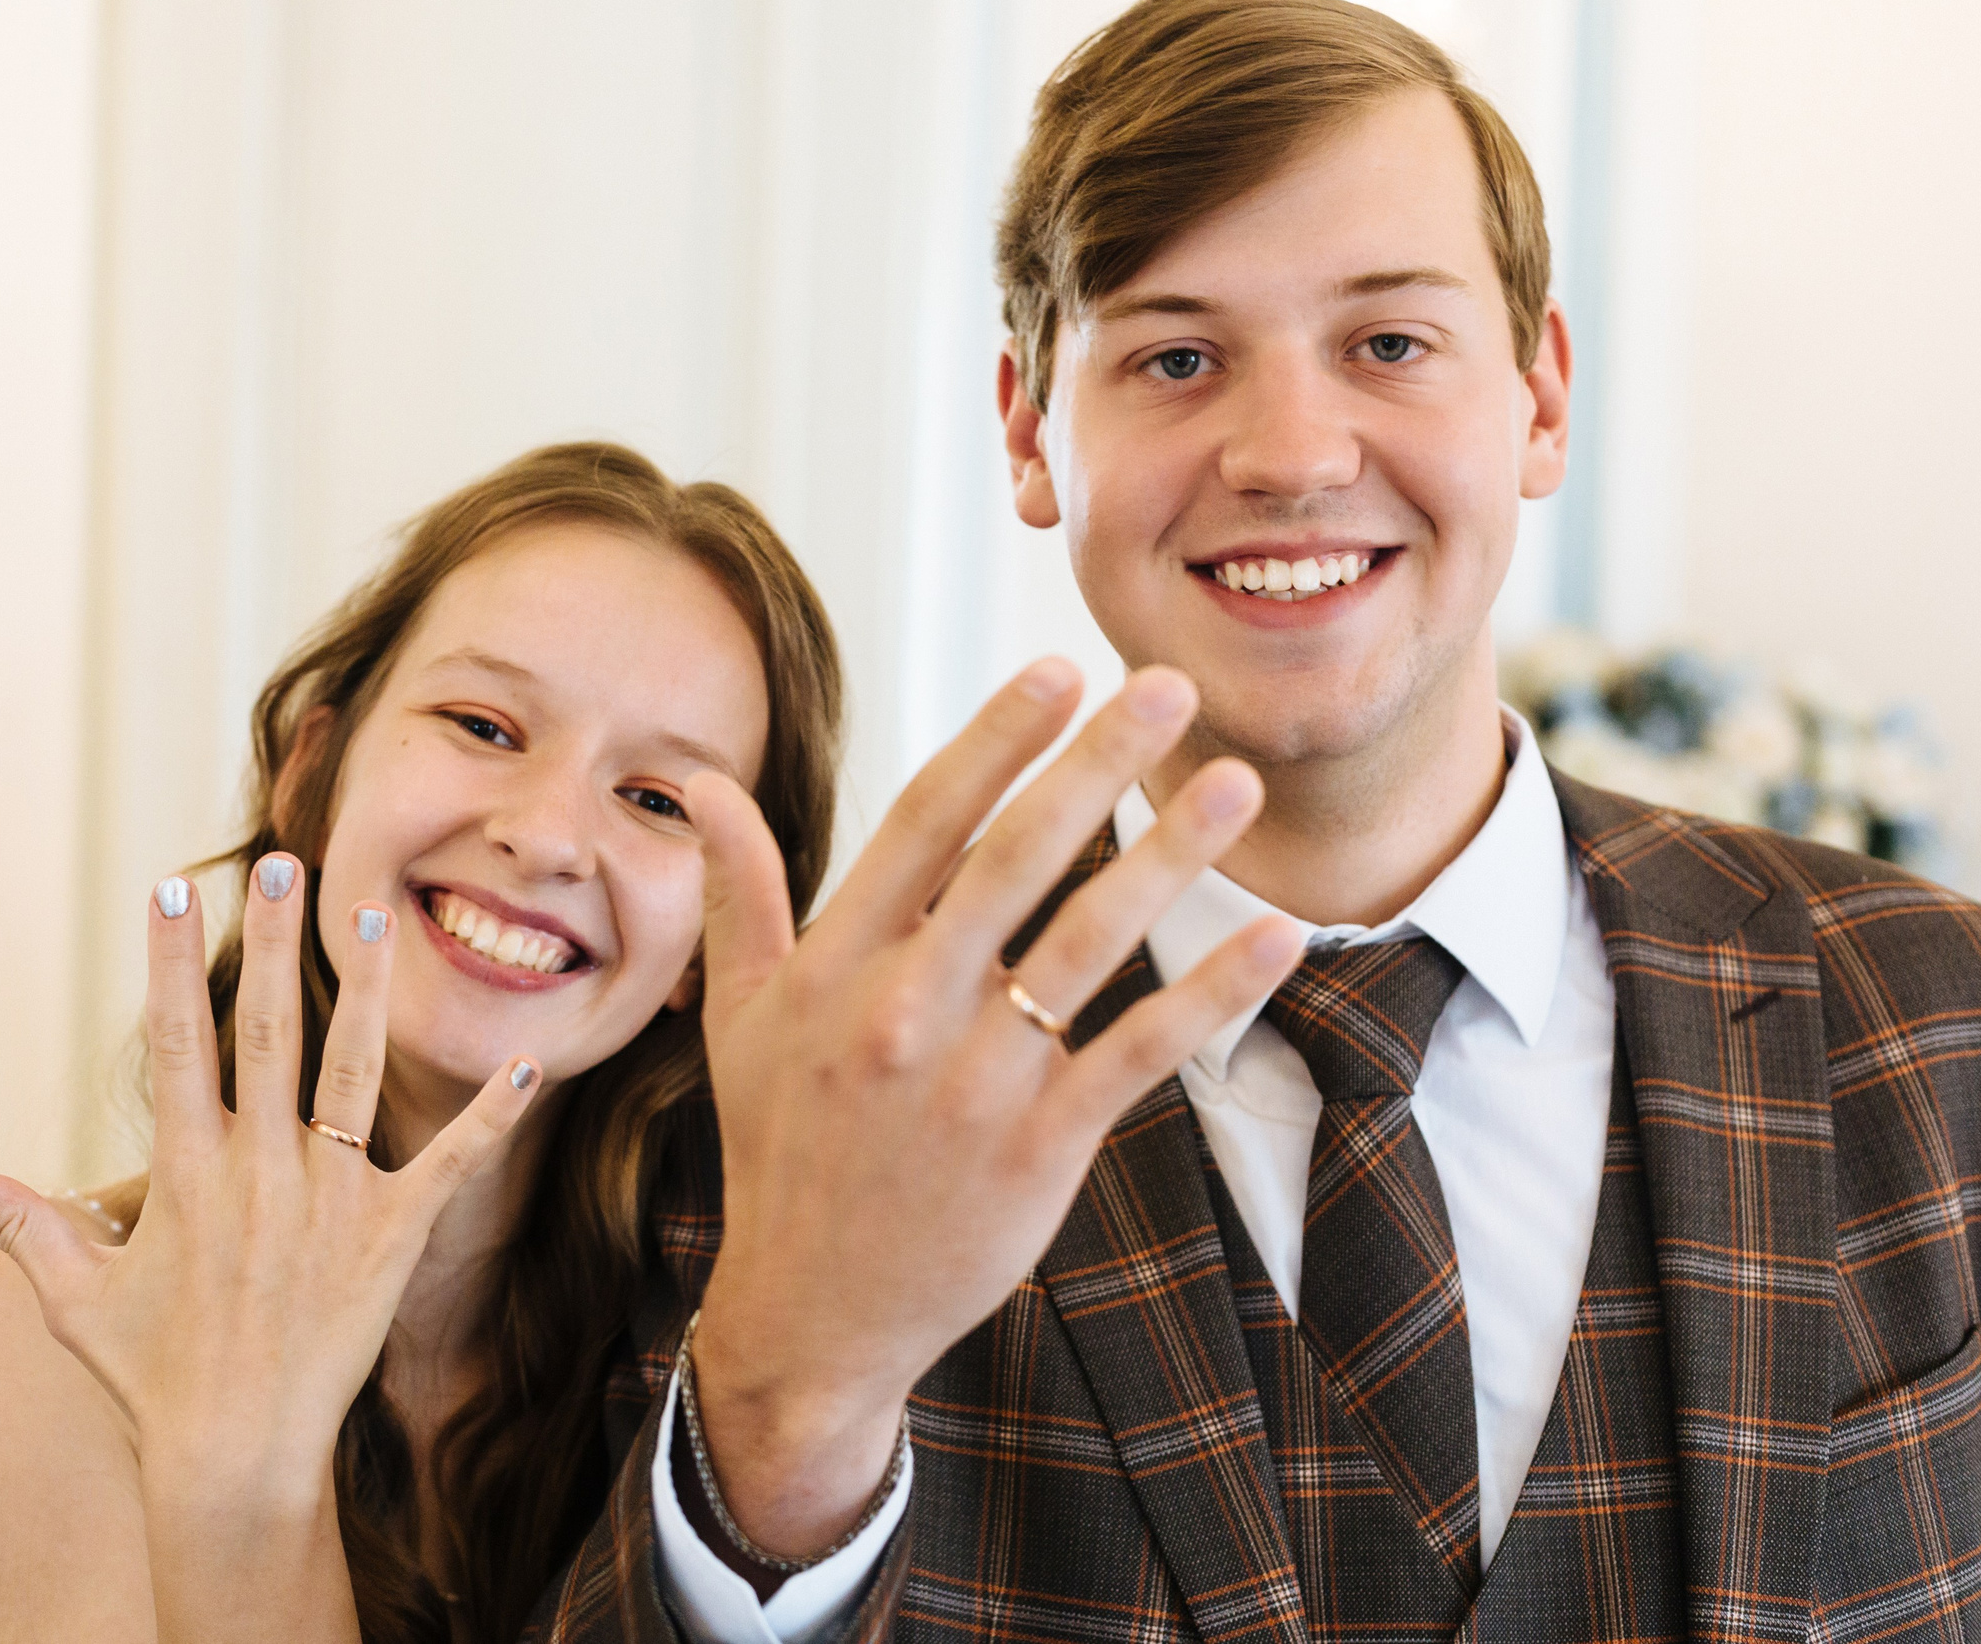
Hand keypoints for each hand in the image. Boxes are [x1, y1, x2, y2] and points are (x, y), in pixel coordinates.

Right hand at [0, 854, 538, 1515]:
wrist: (234, 1456)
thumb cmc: (151, 1376)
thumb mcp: (73, 1296)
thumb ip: (19, 1224)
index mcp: (188, 1171)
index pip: (176, 1041)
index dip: (171, 959)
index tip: (173, 883)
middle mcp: (260, 1169)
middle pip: (268, 1031)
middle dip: (272, 943)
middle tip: (285, 864)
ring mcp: (331, 1199)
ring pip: (353, 1070)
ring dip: (366, 990)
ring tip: (377, 914)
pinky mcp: (391, 1237)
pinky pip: (452, 1164)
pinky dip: (494, 1114)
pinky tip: (532, 1063)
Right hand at [684, 660, 1300, 1554]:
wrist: (813, 1311)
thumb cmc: (780, 1147)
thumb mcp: (741, 1018)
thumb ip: (740, 893)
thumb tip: (707, 783)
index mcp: (836, 964)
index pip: (925, 822)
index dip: (998, 739)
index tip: (1059, 670)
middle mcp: (905, 1009)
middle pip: (1017, 860)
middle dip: (1099, 764)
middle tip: (1171, 688)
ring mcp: (975, 1080)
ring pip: (1088, 943)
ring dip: (1171, 857)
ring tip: (1236, 787)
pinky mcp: (1039, 1146)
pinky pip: (1138, 1051)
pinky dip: (1210, 993)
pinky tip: (1273, 936)